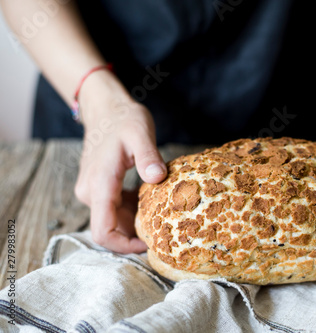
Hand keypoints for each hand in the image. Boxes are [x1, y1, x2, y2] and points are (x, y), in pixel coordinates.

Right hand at [74, 93, 166, 252]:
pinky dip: (131, 210)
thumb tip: (157, 178)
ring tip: (160, 214)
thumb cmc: (124, 119)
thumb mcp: (140, 133)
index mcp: (99, 184)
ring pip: (112, 220)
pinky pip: (114, 209)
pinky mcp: (98, 188)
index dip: (124, 245)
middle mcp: (90, 192)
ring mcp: (92, 191)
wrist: (106, 108)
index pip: (103, 231)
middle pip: (110, 229)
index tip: (148, 245)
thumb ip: (148, 156)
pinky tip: (149, 200)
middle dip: (134, 235)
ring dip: (134, 222)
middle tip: (163, 230)